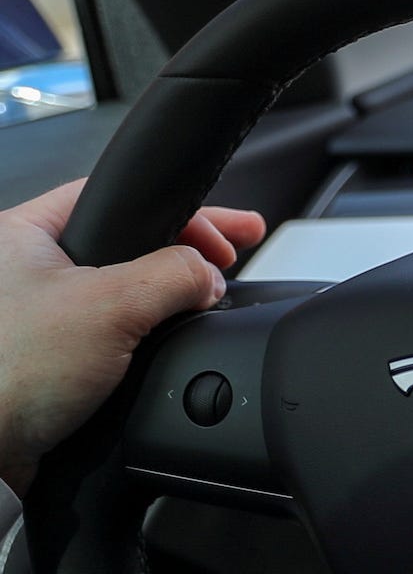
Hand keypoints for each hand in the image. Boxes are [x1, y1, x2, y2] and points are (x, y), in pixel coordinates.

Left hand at [0, 180, 265, 497]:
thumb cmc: (10, 374)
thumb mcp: (113, 306)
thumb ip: (174, 275)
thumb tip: (209, 274)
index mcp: (23, 232)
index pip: (121, 199)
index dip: (185, 213)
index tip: (231, 235)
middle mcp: (23, 265)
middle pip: (127, 239)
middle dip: (185, 249)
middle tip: (231, 256)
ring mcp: (36, 309)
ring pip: (121, 283)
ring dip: (165, 291)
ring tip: (206, 297)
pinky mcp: (47, 349)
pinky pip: (111, 323)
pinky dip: (145, 326)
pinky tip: (171, 333)